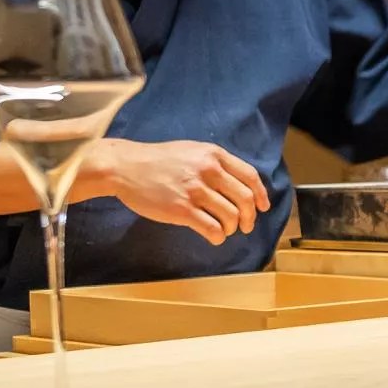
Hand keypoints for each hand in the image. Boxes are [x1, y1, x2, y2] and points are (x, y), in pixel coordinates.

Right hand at [90, 138, 270, 242]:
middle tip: (245, 225)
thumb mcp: (191, 150)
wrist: (125, 167)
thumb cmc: (157, 160)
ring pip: (231, 217)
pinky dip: (218, 237)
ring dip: (232, 228)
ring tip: (224, 230)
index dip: (260, 194)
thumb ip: (214, 163)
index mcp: (213, 155)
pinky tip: (213, 237)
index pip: (250, 176)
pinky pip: (212, 229)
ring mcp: (195, 191)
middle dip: (249, 217)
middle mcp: (208, 171)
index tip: (262, 207)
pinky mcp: (182, 210)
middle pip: (244, 199)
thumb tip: (238, 182)